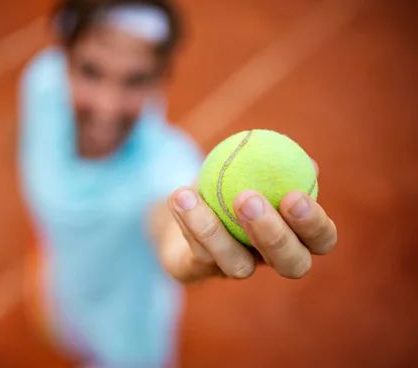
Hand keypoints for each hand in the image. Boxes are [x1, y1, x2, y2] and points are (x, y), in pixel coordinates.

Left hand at [164, 161, 336, 280]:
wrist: (185, 204)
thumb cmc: (231, 181)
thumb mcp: (253, 166)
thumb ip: (277, 165)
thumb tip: (307, 162)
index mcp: (294, 235)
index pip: (321, 240)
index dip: (314, 224)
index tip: (295, 195)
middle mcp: (269, 260)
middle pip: (290, 264)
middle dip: (274, 235)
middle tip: (248, 200)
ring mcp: (234, 270)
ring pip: (236, 266)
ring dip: (214, 231)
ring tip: (193, 195)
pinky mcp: (197, 272)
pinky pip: (197, 254)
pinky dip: (188, 221)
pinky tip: (179, 195)